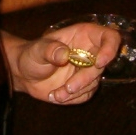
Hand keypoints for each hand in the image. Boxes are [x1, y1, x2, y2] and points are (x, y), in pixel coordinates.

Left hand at [6, 23, 121, 103]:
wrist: (24, 74)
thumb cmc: (31, 54)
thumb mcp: (37, 50)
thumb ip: (49, 49)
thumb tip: (64, 54)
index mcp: (84, 35)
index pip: (109, 37)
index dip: (110, 48)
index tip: (100, 63)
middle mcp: (90, 52)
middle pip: (102, 65)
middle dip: (85, 79)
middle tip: (68, 87)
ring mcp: (88, 70)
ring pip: (94, 83)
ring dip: (76, 91)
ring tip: (55, 94)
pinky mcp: (84, 86)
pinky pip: (86, 95)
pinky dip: (72, 98)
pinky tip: (56, 95)